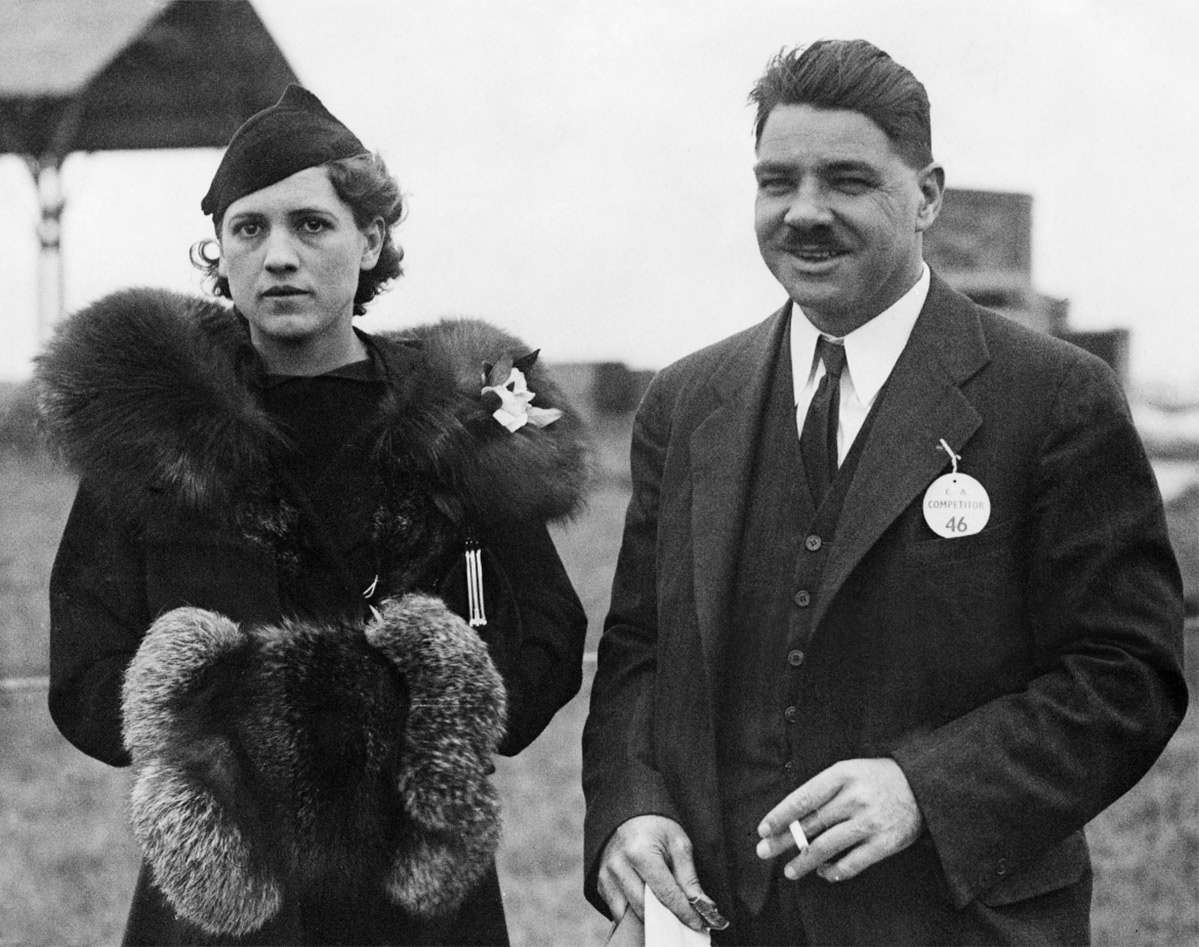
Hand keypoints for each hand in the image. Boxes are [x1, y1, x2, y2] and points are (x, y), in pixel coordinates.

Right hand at [597, 815, 726, 932]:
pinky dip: (634, 915)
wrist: (628, 815)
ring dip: (649, 920)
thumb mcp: (678, 844)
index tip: (698, 923)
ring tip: (666, 916)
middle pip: (645, 909)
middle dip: (666, 919)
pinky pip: (618, 911)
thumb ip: (689, 877)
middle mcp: (618, 866)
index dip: (683, 912)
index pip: (665, 894)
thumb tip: (703, 906)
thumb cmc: (656, 827)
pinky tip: (649, 909)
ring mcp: (606, 877)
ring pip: (628, 915)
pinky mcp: (601, 885)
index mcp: (640, 853)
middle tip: (684, 922)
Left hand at [755, 758, 922, 882]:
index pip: (803, 798)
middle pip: (810, 824)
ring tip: (790, 871)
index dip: (780, 816)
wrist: (922, 785)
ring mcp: (870, 821)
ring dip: (804, 861)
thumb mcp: (849, 771)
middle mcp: (854, 797)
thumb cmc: (877, 778)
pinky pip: (852, 863)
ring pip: (827, 847)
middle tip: (764, 852)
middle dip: (783, 840)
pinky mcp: (885, 843)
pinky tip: (823, 872)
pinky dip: (834, 871)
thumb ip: (824, 791)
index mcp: (842, 774)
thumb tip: (792, 819)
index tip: (764, 829)